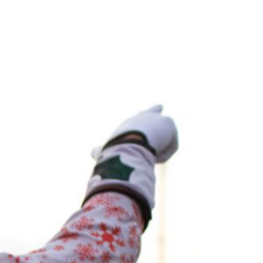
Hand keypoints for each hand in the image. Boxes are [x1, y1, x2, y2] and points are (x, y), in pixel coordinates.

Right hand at [86, 105, 176, 225]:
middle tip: (159, 106)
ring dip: (157, 152)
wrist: (128, 145)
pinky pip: (170, 148)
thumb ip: (101, 152)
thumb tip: (92, 153)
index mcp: (130, 123)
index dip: (143, 117)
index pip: (138, 117)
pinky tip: (154, 154)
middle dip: (155, 110)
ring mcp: (158, 119)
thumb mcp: (106, 152)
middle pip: (154, 110)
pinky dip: (163, 155)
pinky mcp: (170, 125)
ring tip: (147, 156)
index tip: (149, 112)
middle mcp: (144, 116)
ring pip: (163, 142)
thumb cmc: (115, 151)